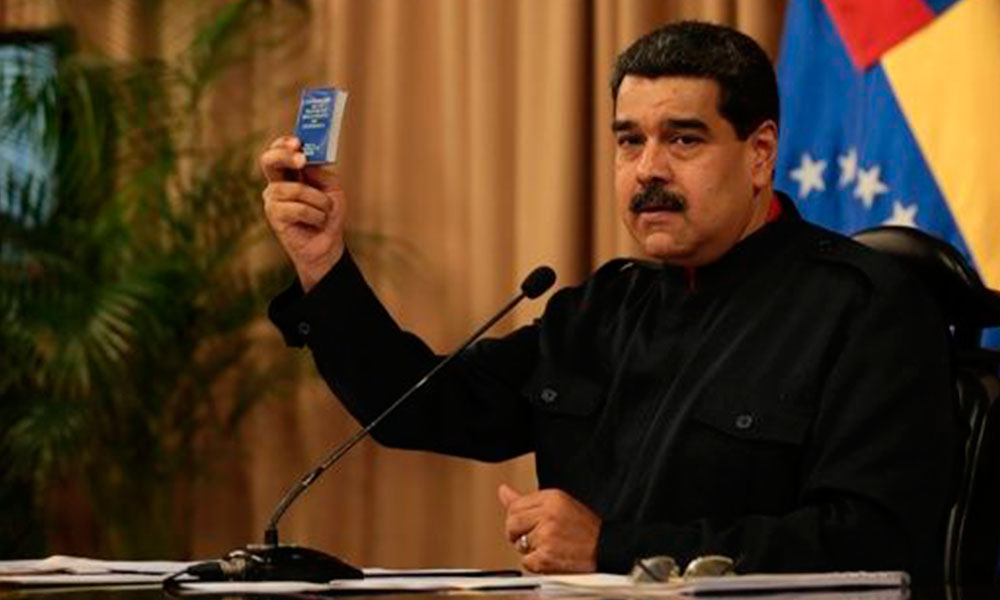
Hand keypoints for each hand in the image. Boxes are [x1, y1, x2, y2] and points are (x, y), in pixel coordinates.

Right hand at [260, 136, 346, 291]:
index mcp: (289, 173)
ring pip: (295, 189)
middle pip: (269, 160)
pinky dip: (315, 215)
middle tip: (301, 159)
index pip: (279, 150)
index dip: (284, 143)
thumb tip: (307, 163)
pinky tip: (317, 222)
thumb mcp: (332, 188)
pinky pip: (298, 208)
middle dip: (285, 156)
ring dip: (318, 201)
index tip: (297, 142)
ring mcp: (272, 200)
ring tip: (325, 212)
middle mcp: (277, 183)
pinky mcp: (274, 216)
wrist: (328, 244)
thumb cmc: (329, 214)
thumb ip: (321, 173)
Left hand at [498, 484, 599, 572]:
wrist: (606, 548)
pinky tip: (551, 557)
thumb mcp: (558, 505)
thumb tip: (503, 491)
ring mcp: (547, 535)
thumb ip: (527, 500)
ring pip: (518, 543)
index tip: (530, 525)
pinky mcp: (547, 555)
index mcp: (551, 498)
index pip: (515, 506)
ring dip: (530, 550)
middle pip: (511, 523)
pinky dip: (536, 564)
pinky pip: (526, 562)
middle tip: (536, 538)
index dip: (519, 520)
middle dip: (518, 534)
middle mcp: (548, 514)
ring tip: (550, 546)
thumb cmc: (584, 528)